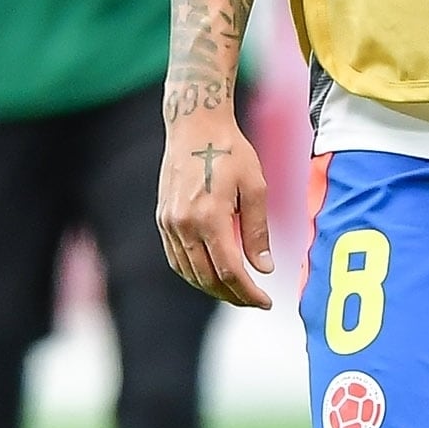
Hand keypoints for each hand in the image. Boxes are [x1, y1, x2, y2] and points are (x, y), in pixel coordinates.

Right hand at [157, 108, 277, 305]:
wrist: (195, 126)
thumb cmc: (231, 151)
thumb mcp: (255, 187)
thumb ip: (257, 231)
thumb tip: (264, 268)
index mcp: (210, 216)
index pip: (229, 270)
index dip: (248, 293)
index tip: (265, 302)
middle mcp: (184, 224)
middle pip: (207, 278)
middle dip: (233, 296)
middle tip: (254, 301)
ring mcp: (169, 222)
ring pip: (189, 272)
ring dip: (212, 288)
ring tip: (236, 291)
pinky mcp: (163, 218)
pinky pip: (176, 258)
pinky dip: (194, 273)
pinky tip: (211, 275)